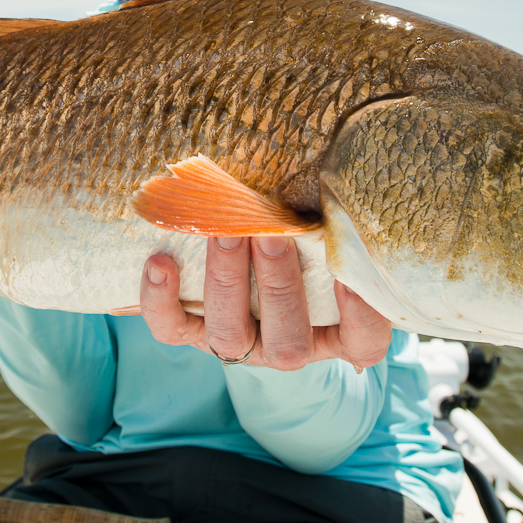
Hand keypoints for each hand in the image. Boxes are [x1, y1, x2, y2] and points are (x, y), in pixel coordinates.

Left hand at [140, 237, 391, 370]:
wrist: (246, 264)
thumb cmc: (303, 244)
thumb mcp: (325, 238)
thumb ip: (334, 223)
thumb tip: (335, 176)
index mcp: (333, 333)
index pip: (362, 342)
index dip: (361, 316)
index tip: (352, 276)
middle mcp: (286, 345)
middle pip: (287, 340)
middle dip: (278, 284)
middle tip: (272, 233)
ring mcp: (238, 344)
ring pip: (229, 335)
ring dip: (227, 280)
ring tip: (225, 231)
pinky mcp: (190, 334)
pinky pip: (171, 328)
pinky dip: (160, 298)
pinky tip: (160, 260)